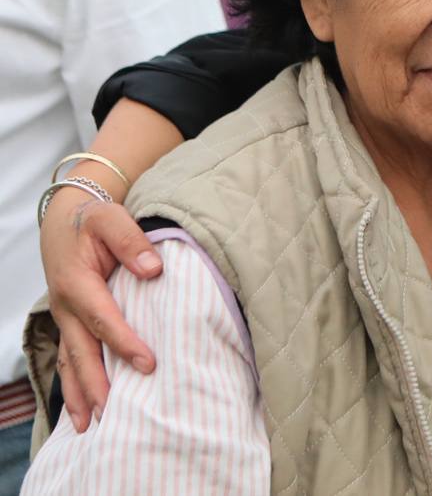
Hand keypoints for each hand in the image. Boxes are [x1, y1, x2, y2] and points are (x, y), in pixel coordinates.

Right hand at [40, 191, 160, 431]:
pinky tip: (82, 408)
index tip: (148, 365)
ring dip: (79, 393)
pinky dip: (74, 384)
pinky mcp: (69, 323)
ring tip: (90, 426)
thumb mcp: (111, 218)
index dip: (124, 343)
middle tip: (113, 413)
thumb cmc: (93, 219)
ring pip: (70, 361)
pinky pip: (69, 357)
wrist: (66, 219)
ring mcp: (65, 317)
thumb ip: (132, 241)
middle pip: (81, 351)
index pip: (103, 318)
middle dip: (96, 383)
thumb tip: (153, 269)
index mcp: (77, 282)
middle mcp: (66, 306)